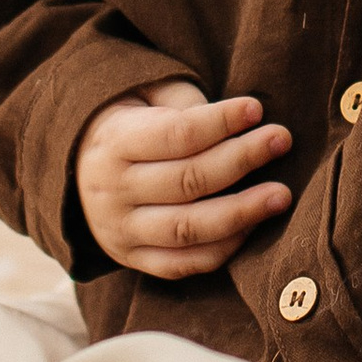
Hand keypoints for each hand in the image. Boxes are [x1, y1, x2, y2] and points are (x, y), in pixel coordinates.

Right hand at [75, 82, 292, 279]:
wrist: (79, 170)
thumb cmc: (134, 123)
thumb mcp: (147, 97)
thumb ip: (186, 105)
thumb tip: (240, 123)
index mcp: (114, 142)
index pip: (176, 135)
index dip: (220, 122)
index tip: (257, 109)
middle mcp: (112, 191)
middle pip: (187, 181)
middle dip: (241, 159)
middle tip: (282, 140)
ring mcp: (121, 231)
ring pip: (187, 229)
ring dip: (241, 213)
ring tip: (281, 195)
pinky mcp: (134, 259)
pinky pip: (183, 265)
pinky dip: (222, 249)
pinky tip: (253, 226)